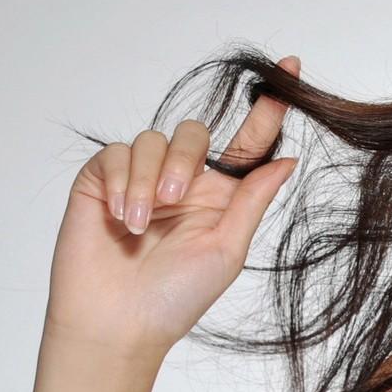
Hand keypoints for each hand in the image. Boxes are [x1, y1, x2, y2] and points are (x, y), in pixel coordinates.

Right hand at [42, 55, 301, 357]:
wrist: (116, 324)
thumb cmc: (175, 298)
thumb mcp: (227, 250)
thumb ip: (252, 200)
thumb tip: (289, 159)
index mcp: (219, 196)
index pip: (247, 142)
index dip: (269, 108)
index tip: (291, 68)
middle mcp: (182, 181)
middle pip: (194, 132)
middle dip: (185, 159)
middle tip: (173, 200)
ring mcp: (140, 180)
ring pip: (152, 140)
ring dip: (148, 179)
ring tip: (140, 225)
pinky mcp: (100, 181)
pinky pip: (116, 154)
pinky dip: (120, 181)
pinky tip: (118, 216)